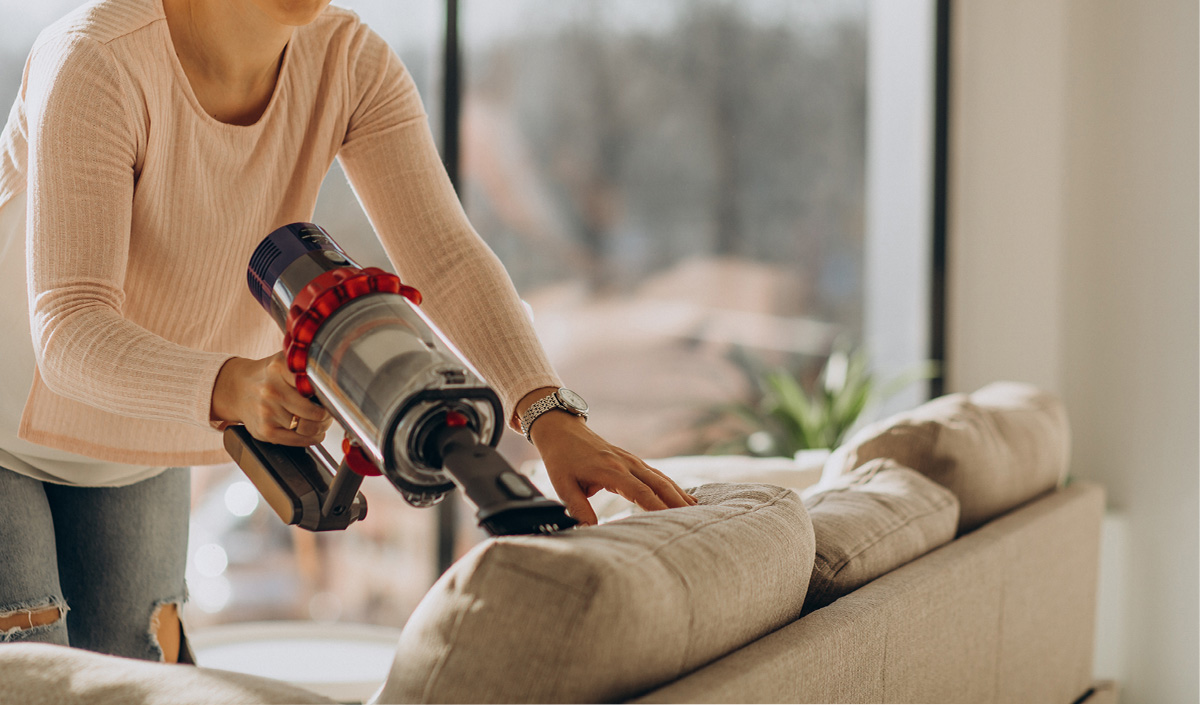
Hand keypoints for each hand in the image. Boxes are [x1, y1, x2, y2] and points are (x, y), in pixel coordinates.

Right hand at [211, 352, 332, 445]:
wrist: (236, 390)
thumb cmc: (268, 377)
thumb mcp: (284, 361)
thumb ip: (306, 366)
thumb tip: (333, 382)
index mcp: (279, 369)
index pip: (315, 385)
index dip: (328, 393)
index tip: (333, 396)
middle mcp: (271, 391)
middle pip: (315, 412)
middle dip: (327, 415)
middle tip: (329, 413)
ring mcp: (267, 412)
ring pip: (308, 428)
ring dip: (321, 428)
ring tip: (322, 422)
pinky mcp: (264, 431)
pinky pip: (297, 441)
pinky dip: (312, 439)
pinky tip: (314, 433)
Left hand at [526, 407, 697, 525]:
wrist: (563, 430)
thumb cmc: (562, 460)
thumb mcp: (563, 485)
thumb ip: (577, 508)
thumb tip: (589, 531)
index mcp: (610, 470)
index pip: (640, 492)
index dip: (657, 507)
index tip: (672, 522)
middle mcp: (626, 463)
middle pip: (658, 484)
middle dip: (677, 503)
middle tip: (695, 521)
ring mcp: (632, 460)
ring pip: (661, 479)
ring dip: (679, 495)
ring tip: (696, 513)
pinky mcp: (633, 461)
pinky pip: (657, 475)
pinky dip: (672, 487)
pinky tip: (685, 498)